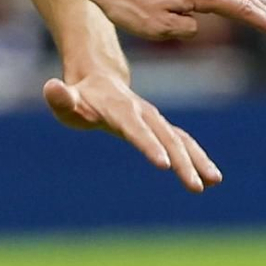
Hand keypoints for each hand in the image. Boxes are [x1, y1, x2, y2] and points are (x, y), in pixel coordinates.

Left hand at [43, 69, 221, 192]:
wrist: (100, 80)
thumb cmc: (79, 98)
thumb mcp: (66, 99)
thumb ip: (61, 98)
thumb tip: (52, 88)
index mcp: (120, 109)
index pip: (136, 129)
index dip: (149, 145)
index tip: (164, 165)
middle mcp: (143, 113)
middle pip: (166, 138)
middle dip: (183, 162)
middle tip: (196, 186)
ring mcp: (155, 120)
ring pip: (181, 140)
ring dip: (198, 160)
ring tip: (213, 181)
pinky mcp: (161, 128)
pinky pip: (184, 142)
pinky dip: (198, 158)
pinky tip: (212, 179)